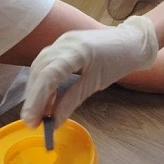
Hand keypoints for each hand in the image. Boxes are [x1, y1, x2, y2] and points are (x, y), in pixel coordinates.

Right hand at [21, 15, 158, 126]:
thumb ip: (71, 100)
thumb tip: (54, 121)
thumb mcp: (95, 84)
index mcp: (78, 50)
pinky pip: (46, 62)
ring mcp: (63, 41)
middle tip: (32, 122)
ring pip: (39, 66)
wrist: (131, 41)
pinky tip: (46, 98)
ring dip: (36, 90)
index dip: (37, 99)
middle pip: (40, 70)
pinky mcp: (63, 44)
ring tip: (39, 113)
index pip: (49, 74)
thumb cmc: (118, 61)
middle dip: (33, 98)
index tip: (33, 121)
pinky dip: (43, 81)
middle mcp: (65, 42)